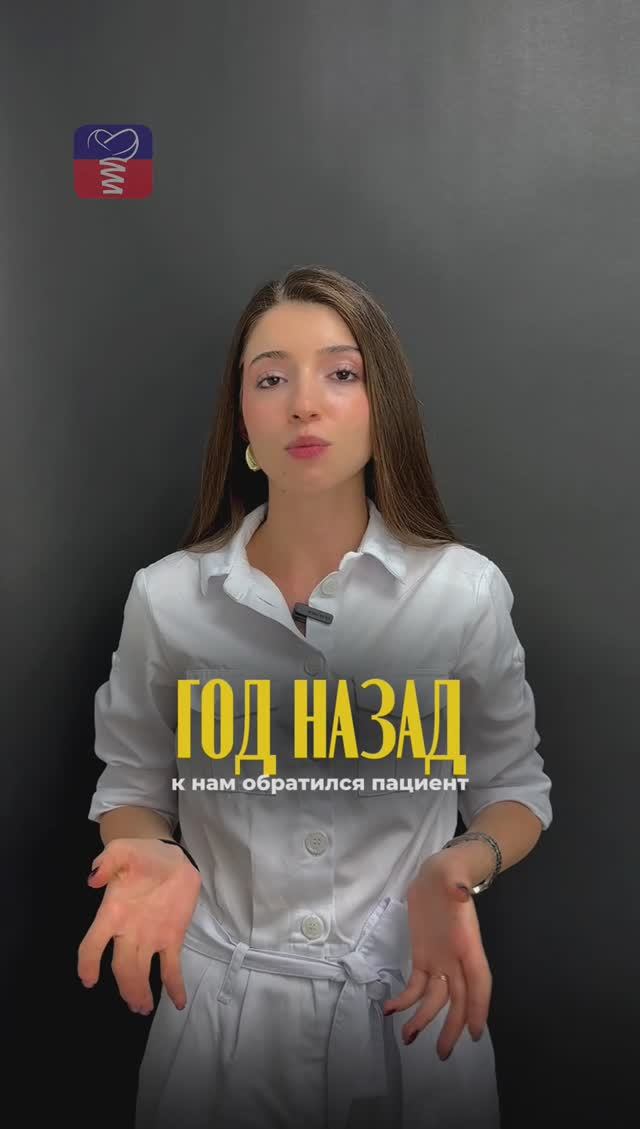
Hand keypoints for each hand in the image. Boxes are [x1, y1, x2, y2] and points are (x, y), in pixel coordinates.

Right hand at [77, 837, 201, 1014]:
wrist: (168, 856)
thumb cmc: (141, 855)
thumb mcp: (122, 849)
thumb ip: (107, 860)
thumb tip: (93, 878)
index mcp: (112, 913)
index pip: (94, 943)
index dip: (88, 962)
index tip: (89, 980)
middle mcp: (128, 931)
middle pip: (122, 965)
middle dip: (127, 986)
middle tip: (134, 1004)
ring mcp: (150, 938)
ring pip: (142, 971)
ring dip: (141, 991)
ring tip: (144, 1008)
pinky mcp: (171, 939)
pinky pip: (171, 967)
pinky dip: (175, 987)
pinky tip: (179, 1003)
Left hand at [382, 852, 491, 1059]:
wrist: (439, 873)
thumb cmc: (450, 875)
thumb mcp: (453, 875)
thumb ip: (457, 884)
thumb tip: (459, 890)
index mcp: (469, 944)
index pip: (479, 981)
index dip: (479, 1007)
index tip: (476, 1033)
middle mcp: (458, 959)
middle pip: (459, 999)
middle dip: (452, 1027)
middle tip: (441, 1053)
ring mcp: (441, 961)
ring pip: (437, 999)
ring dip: (425, 1020)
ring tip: (407, 1038)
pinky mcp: (424, 958)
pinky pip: (417, 985)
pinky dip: (406, 1000)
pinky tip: (391, 1009)